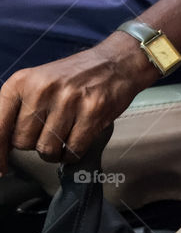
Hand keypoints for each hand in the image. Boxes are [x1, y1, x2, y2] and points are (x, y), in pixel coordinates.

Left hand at [0, 35, 156, 170]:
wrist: (117, 62)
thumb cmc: (75, 76)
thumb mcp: (39, 82)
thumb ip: (19, 109)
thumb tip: (3, 147)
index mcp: (22, 82)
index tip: (0, 170)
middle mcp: (42, 90)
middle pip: (23, 142)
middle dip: (35, 144)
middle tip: (49, 133)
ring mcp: (68, 101)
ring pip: (47, 149)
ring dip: (55, 152)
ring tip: (65, 137)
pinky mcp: (93, 112)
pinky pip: (73, 150)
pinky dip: (73, 153)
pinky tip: (77, 141)